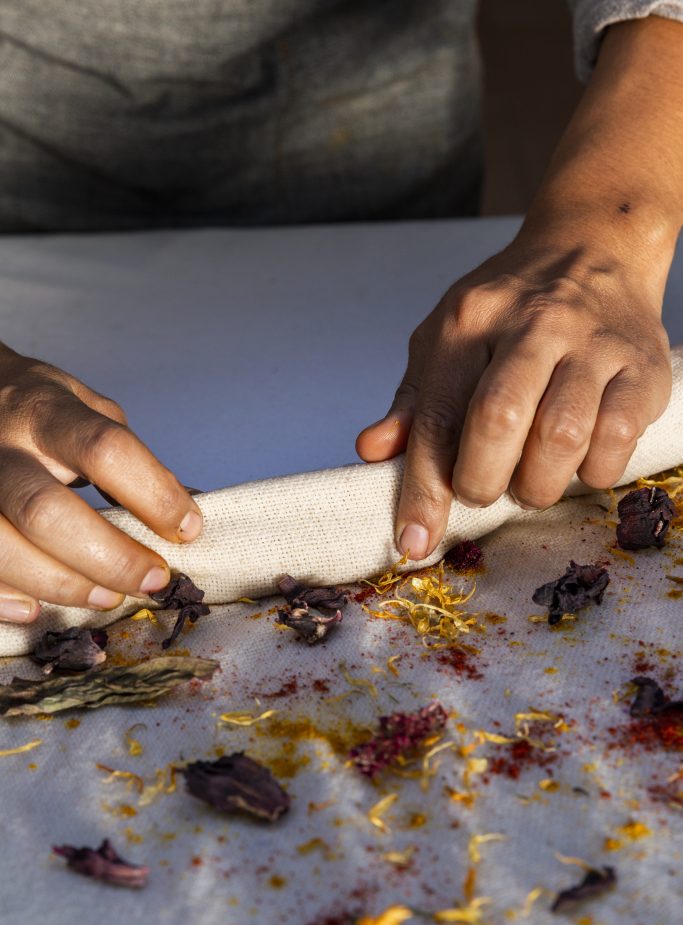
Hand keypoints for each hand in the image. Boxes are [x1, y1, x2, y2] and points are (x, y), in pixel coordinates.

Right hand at [0, 342, 202, 621]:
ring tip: (105, 598)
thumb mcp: (86, 411)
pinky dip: (4, 598)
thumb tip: (187, 522)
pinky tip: (37, 610)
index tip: (188, 528)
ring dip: (61, 585)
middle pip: (46, 512)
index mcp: (47, 413)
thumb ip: (131, 461)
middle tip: (152, 580)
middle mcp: (1, 448)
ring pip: (2, 548)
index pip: (105, 450)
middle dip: (108, 558)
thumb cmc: (37, 413)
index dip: (153, 495)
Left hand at [356, 225, 671, 559]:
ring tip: (530, 479)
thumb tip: (373, 452)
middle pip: (498, 422)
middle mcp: (533, 324)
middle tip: (482, 491)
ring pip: (561, 437)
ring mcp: (592, 343)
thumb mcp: (447, 337)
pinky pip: (617, 440)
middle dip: (482, 483)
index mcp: (470, 320)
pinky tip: (578, 461)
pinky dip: (592, 471)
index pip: (438, 415)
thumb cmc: (513, 305)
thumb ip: (415, 400)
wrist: (596, 245)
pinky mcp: (641, 366)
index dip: (423, 490)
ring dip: (537, 484)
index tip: (413, 541)